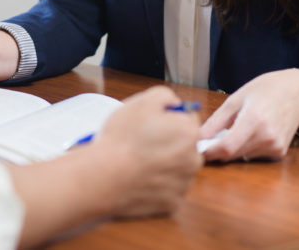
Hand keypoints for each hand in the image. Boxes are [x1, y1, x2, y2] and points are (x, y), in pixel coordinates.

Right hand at [88, 86, 202, 217]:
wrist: (104, 176)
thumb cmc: (122, 138)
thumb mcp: (142, 102)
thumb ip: (165, 96)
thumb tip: (175, 104)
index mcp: (189, 132)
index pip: (188, 119)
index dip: (169, 119)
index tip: (151, 124)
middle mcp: (193, 159)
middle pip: (185, 145)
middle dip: (169, 142)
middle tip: (143, 142)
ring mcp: (184, 183)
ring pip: (177, 168)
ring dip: (164, 164)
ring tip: (139, 161)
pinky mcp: (172, 203)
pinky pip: (168, 189)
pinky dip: (157, 184)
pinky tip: (141, 178)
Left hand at [199, 69, 298, 161]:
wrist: (298, 93)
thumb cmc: (265, 90)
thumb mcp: (236, 99)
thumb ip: (216, 121)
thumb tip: (198, 137)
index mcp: (254, 119)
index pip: (227, 147)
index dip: (210, 152)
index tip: (197, 149)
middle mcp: (267, 136)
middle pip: (233, 154)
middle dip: (217, 150)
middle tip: (209, 140)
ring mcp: (275, 146)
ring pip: (242, 156)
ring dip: (232, 149)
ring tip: (235, 129)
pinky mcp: (279, 152)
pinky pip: (253, 155)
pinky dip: (246, 148)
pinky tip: (251, 133)